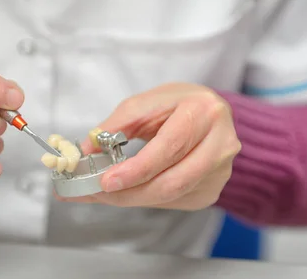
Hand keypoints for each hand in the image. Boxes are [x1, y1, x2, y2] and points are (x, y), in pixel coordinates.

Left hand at [62, 83, 239, 210]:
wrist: (208, 115)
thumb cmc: (175, 105)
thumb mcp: (144, 104)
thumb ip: (115, 126)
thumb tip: (85, 152)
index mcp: (205, 112)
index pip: (170, 147)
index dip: (137, 169)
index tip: (106, 181)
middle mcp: (221, 144)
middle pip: (173, 182)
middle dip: (129, 192)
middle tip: (95, 193)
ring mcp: (221, 172)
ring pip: (172, 197)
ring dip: (132, 198)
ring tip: (102, 193)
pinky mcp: (212, 190)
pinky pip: (173, 202)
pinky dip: (145, 199)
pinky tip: (128, 191)